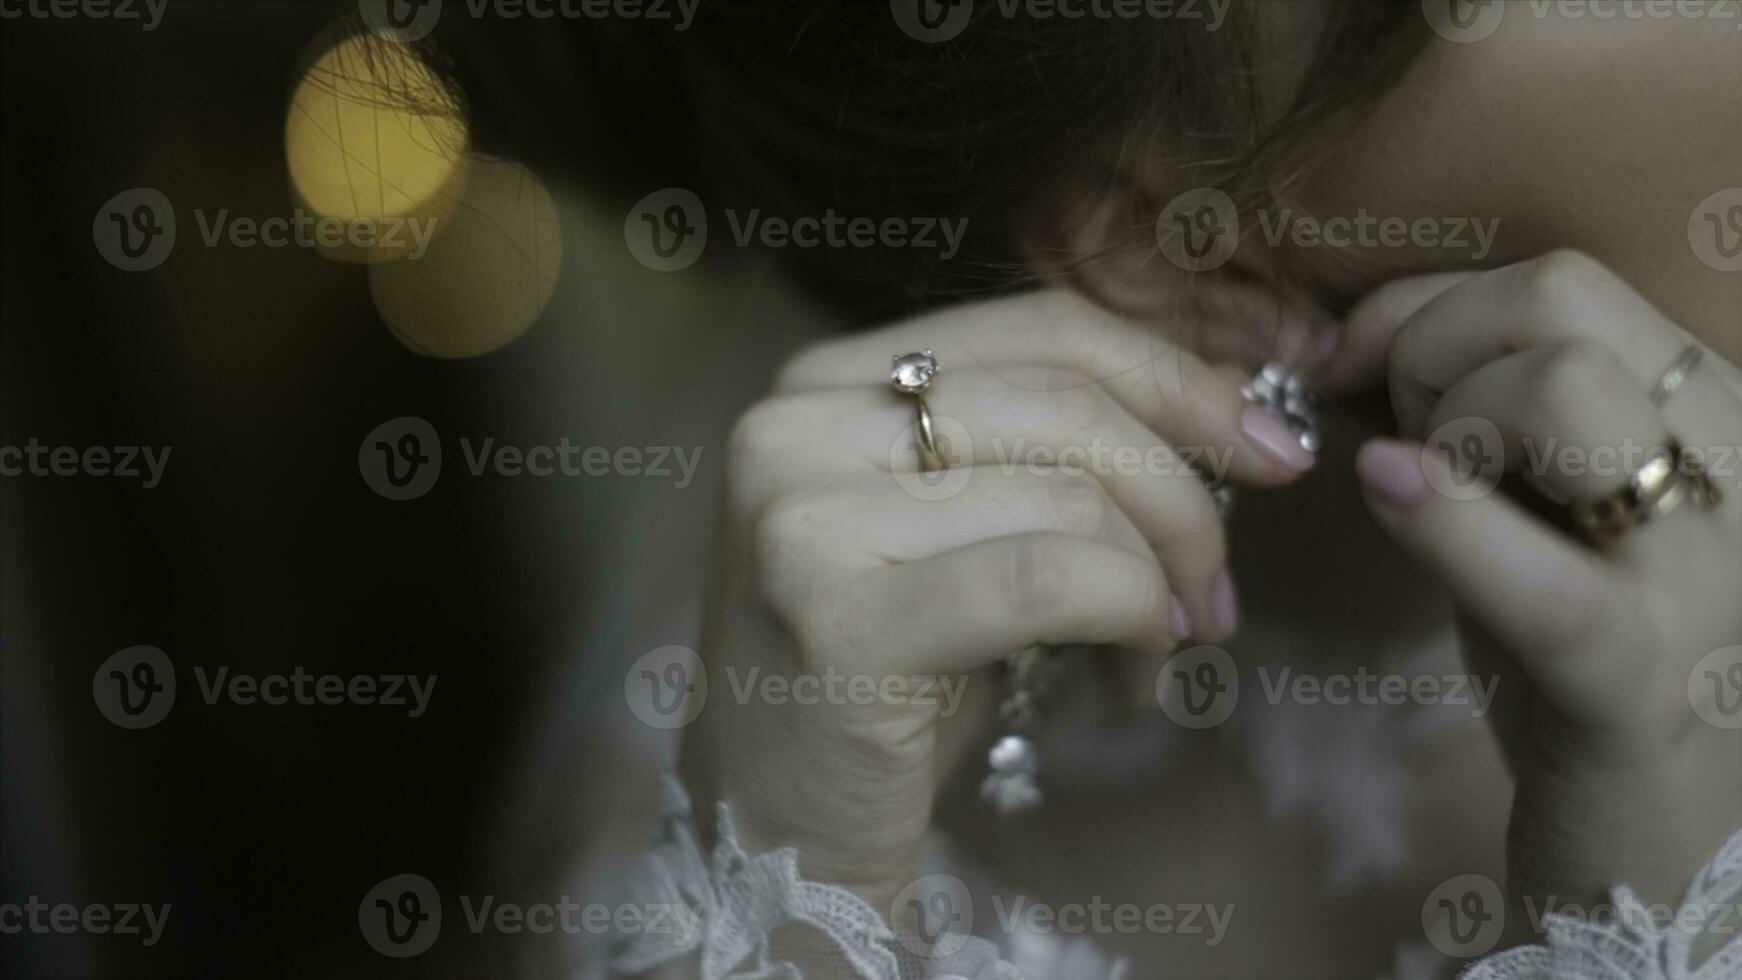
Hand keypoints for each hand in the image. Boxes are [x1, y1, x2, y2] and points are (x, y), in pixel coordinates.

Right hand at [683, 288, 1318, 912]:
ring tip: (1161, 650)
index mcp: (825, 380)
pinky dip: (1130, 619)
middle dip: (1185, 498)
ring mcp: (803, 517)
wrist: (782, 832)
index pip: (1042, 330)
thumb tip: (1232, 392)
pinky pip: (1049, 579)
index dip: (1178, 379)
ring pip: (1070, 496)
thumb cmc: (891, 679)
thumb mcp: (971, 533)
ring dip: (1159, 583)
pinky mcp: (838, 618)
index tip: (1275, 450)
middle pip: (1067, 404)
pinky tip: (1135, 674)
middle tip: (1218, 593)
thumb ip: (1060, 451)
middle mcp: (795, 427)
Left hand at [1333, 251, 1741, 917]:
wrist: (1654, 845)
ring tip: (1416, 491)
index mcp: (1713, 413)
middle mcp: (1738, 466)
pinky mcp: (1645, 682)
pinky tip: (1383, 491)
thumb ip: (1486, 411)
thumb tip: (1368, 335)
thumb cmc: (1578, 658)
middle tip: (1392, 435)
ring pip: (1562, 390)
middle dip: (1427, 346)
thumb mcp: (1542, 506)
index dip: (1426, 306)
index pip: (1564, 281)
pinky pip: (1548, 578)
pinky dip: (1446, 518)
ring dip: (1441, 420)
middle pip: (1560, 300)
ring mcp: (1706, 574)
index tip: (1352, 367)